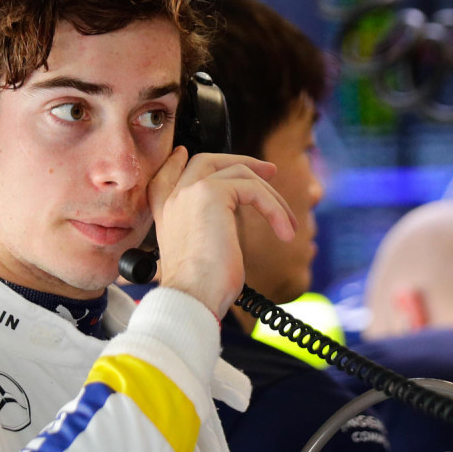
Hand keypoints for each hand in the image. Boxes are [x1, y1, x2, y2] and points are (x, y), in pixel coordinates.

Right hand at [149, 147, 295, 318]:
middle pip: (206, 161)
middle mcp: (173, 197)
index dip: (181, 161)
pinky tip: (284, 232)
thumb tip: (233, 216)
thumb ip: (207, 226)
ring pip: (239, 173)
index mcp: (165, 211)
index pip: (169, 173)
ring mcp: (190, 191)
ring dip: (270, 196)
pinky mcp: (211, 193)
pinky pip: (254, 189)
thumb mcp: (200, 251)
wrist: (192, 296)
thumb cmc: (200, 287)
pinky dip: (275, 210)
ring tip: (287, 222)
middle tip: (269, 171)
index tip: (190, 155)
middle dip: (239, 161)